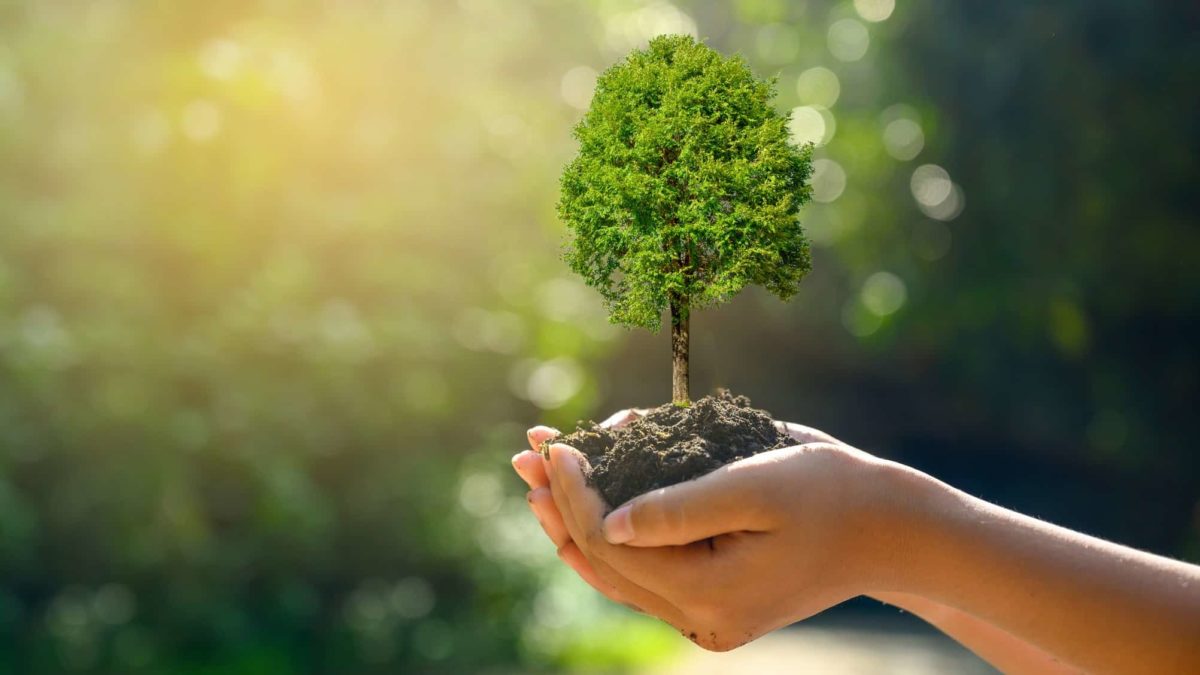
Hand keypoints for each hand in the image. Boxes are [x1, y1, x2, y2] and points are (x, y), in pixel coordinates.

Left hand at [512, 411, 902, 650]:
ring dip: (574, 521)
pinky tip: (583, 504)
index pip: (614, 544)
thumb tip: (607, 520)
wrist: (885, 529)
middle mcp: (700, 617)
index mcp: (710, 592)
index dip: (576, 494)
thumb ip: (680, 506)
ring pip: (617, 572)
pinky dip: (610, 535)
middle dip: (560, 505)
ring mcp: (705, 616)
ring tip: (537, 478)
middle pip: (604, 562)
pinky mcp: (711, 602)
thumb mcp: (757, 484)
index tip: (556, 445)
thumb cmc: (830, 492)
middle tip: (523, 456)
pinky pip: (643, 573)